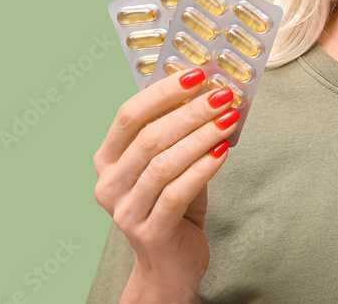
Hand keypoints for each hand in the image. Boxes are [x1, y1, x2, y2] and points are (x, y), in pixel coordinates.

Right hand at [92, 68, 239, 287]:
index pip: (129, 115)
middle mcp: (109, 184)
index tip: (196, 73)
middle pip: (149, 137)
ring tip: (229, 118)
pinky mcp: (150, 232)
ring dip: (201, 136)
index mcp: (108, 159)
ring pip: (163, 164)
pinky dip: (202, 168)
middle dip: (190, 111)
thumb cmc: (173, 205)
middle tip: (222, 95)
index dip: (163, 92)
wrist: (170, 263)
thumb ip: (180, 132)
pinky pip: (177, 192)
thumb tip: (210, 91)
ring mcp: (125, 211)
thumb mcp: (171, 163)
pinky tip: (223, 152)